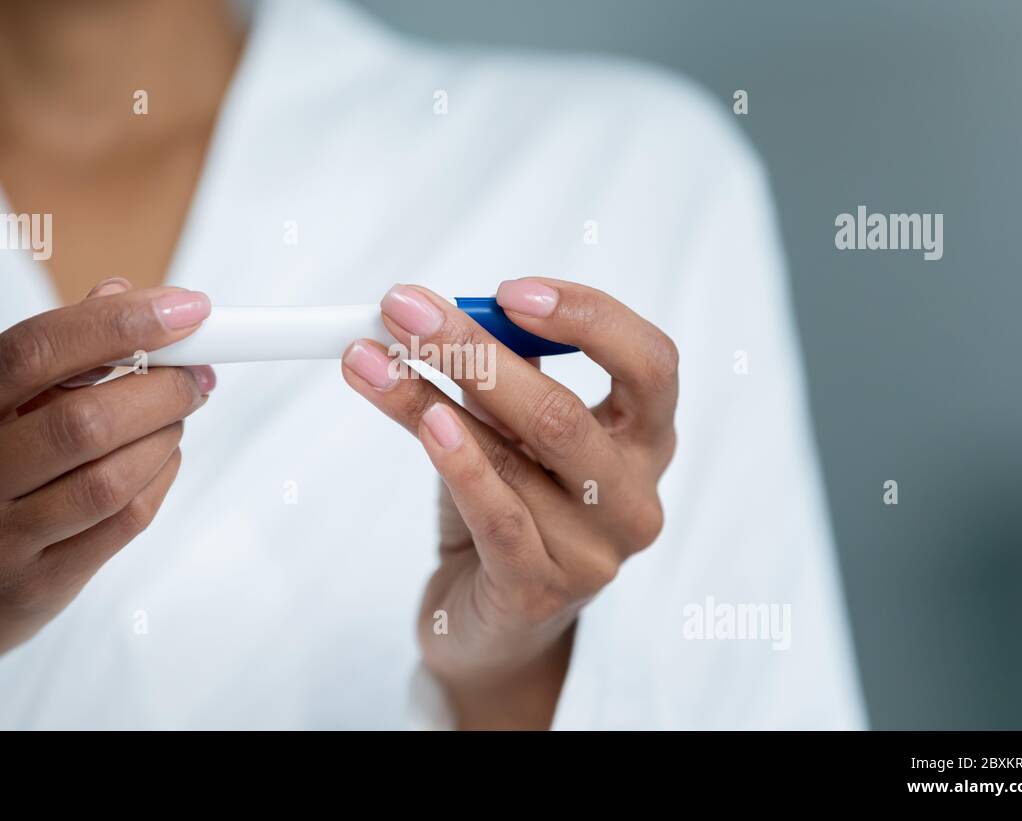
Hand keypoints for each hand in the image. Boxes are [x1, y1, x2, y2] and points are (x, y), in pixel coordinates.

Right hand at [0, 279, 214, 728]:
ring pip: (112, 478)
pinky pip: (124, 523)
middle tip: (196, 372)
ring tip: (177, 415)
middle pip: (85, 420)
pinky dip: (159, 479)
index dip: (118, 324)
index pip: (32, 351)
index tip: (186, 309)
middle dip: (163, 388)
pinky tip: (161, 458)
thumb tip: (123, 295)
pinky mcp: (34, 586)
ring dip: (166, 435)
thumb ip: (43, 356)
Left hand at [342, 279, 675, 728]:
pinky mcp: (540, 591)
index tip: (507, 291)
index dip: (588, 317)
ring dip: (431, 397)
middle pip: (564, 410)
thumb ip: (498, 377)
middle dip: (475, 350)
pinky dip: (458, 463)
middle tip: (404, 310)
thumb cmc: (508, 510)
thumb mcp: (513, 434)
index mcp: (645, 442)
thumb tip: (434, 312)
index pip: (650, 362)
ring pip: (516, 457)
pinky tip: (426, 423)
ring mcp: (595, 552)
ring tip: (371, 358)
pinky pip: (496, 515)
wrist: (490, 624)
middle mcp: (633, 498)